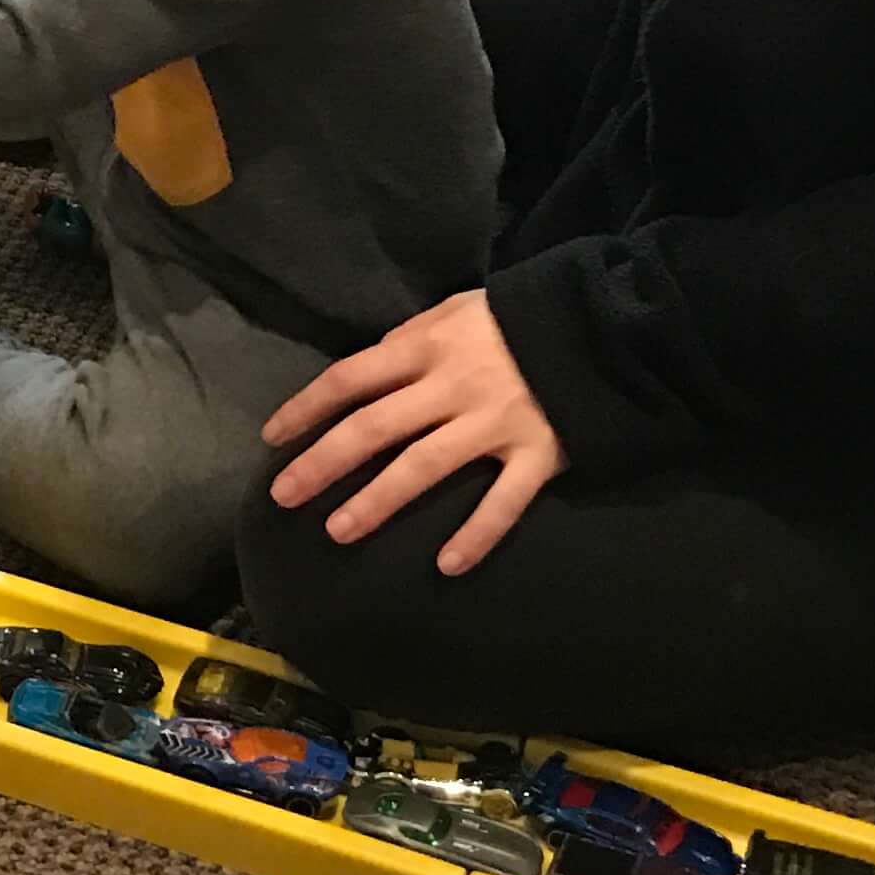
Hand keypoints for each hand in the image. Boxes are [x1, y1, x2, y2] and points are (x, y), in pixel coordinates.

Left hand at [261, 290, 559, 574]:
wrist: (602, 325)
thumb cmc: (517, 318)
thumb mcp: (457, 309)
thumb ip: (412, 337)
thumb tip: (370, 367)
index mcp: (427, 347)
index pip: (350, 378)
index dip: (307, 408)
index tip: (272, 439)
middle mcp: (453, 387)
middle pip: (375, 427)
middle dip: (324, 463)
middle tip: (284, 497)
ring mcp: (495, 424)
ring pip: (425, 467)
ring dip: (379, 501)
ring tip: (339, 531)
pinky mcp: (539, 454)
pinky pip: (504, 501)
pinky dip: (478, 534)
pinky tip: (447, 565)